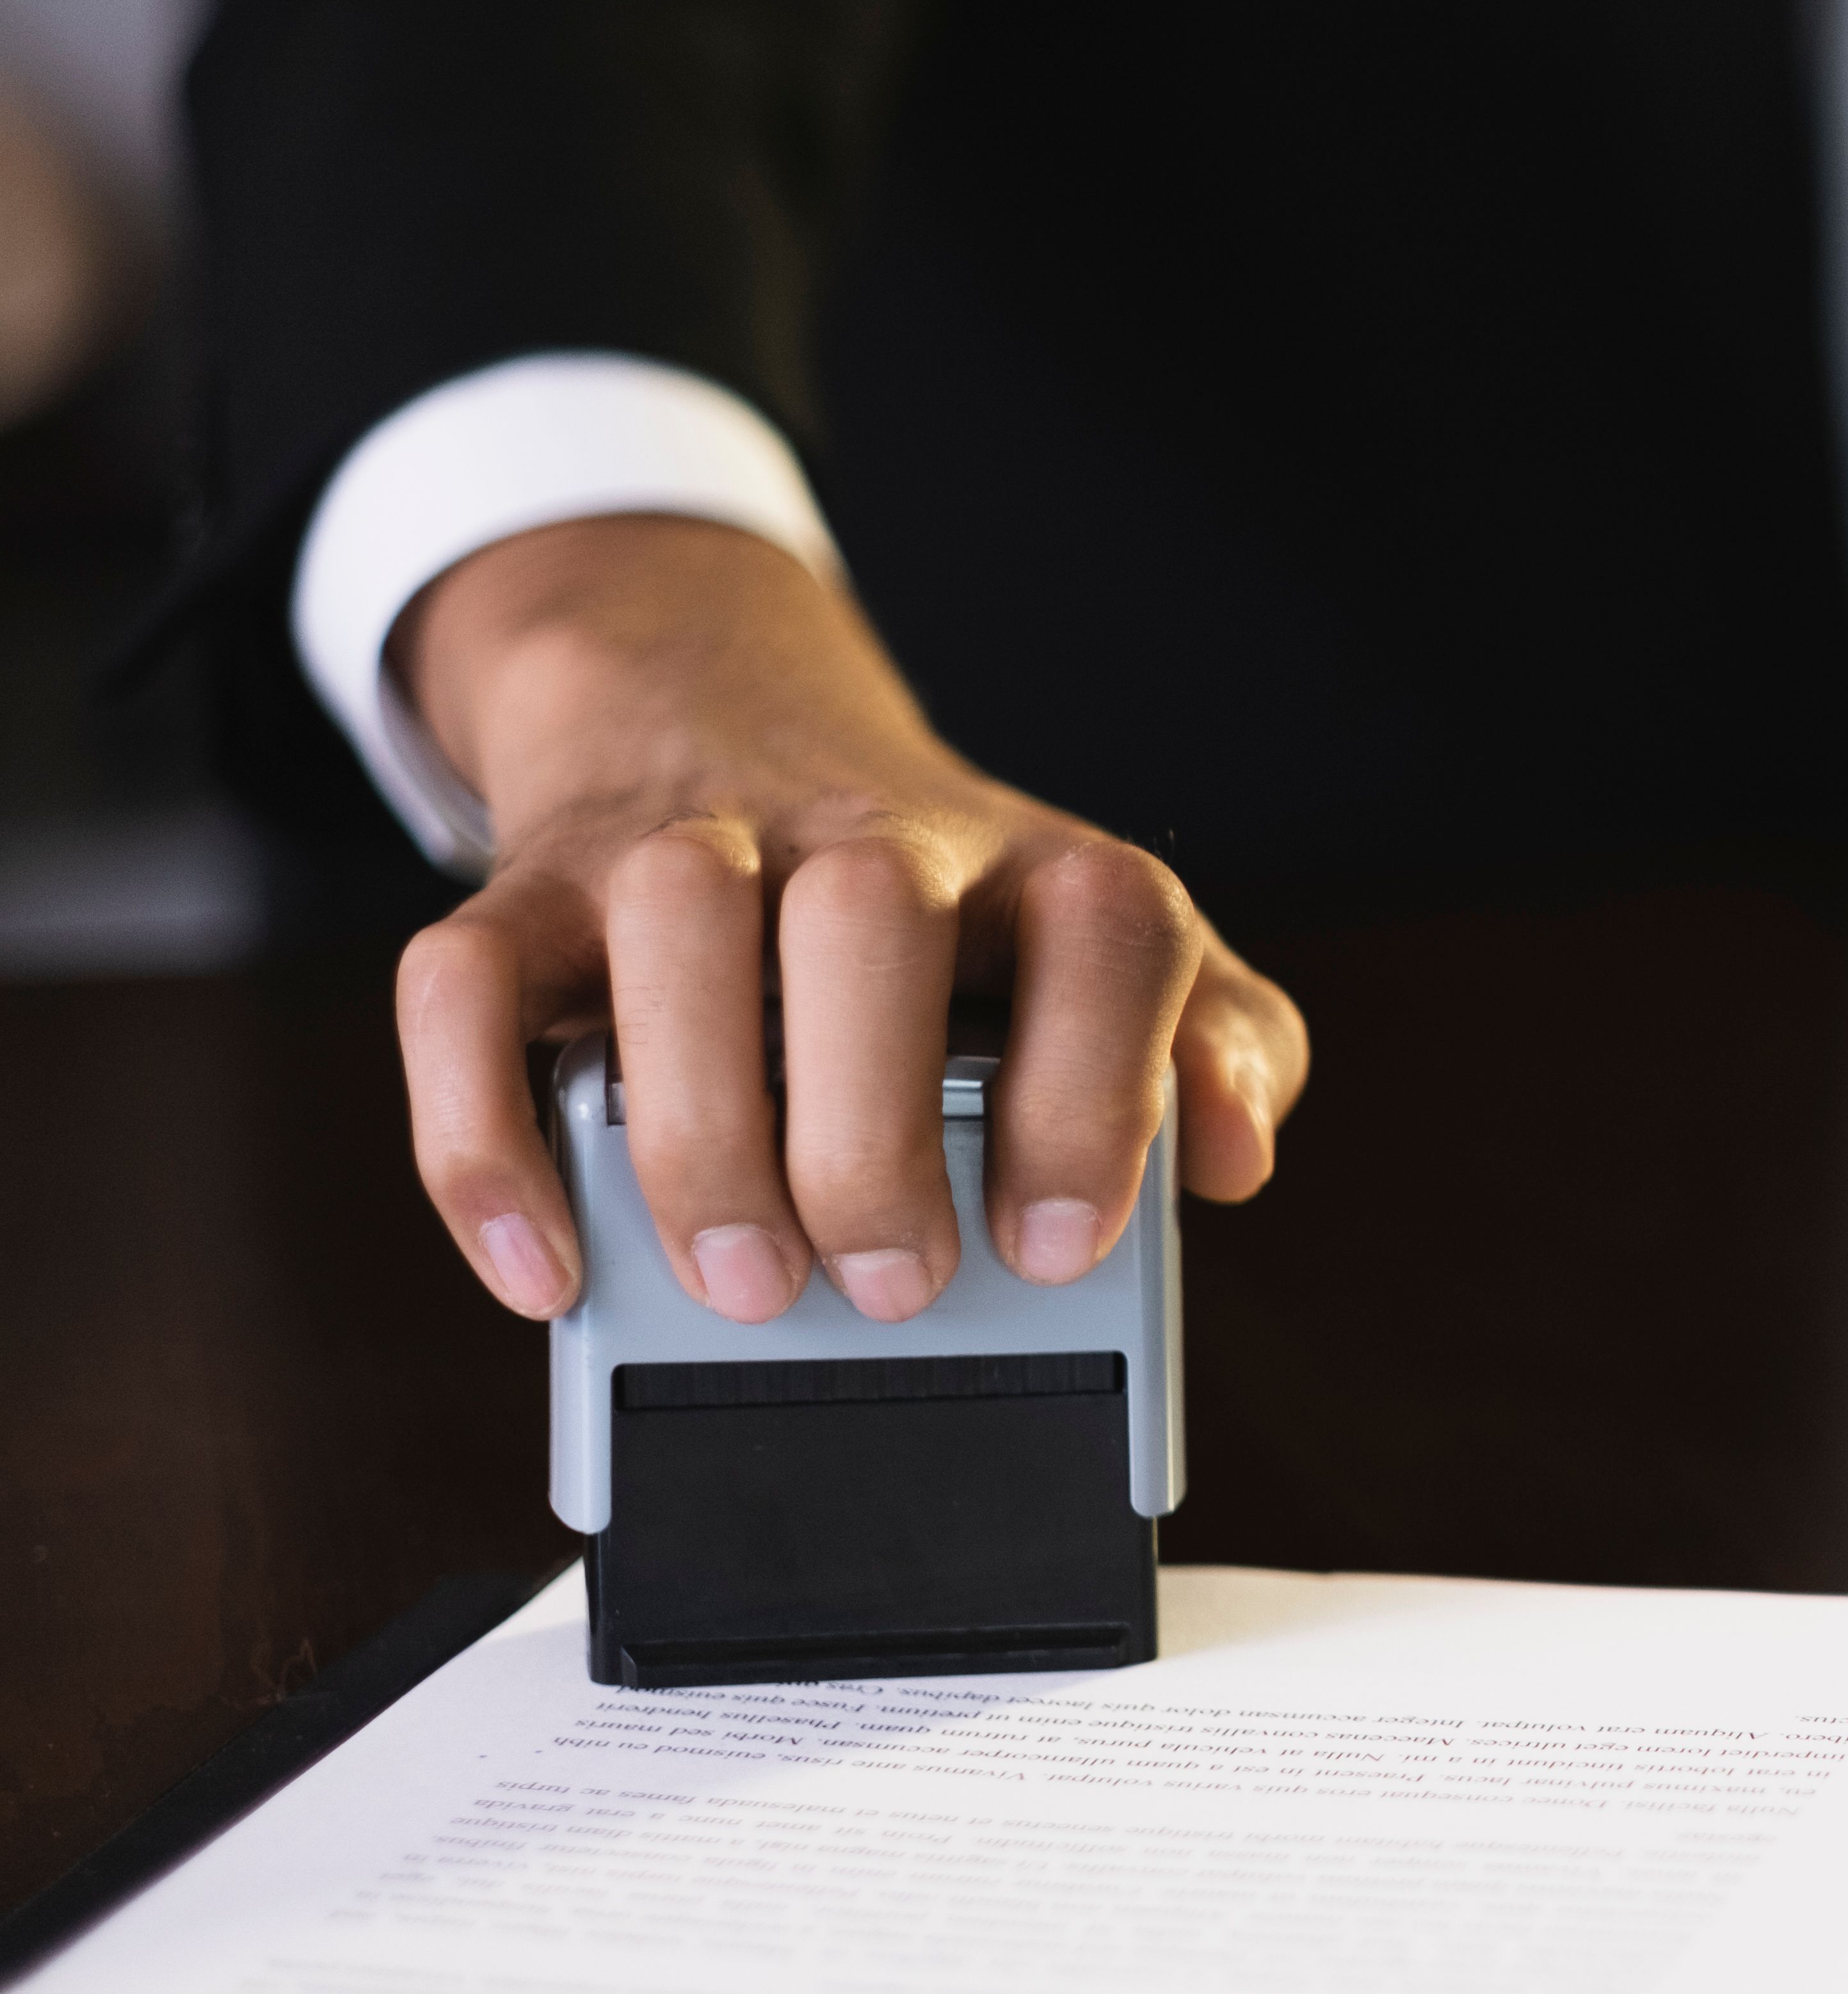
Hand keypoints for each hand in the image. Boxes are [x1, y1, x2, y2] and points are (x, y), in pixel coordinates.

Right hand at [392, 514, 1311, 1322]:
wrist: (729, 707)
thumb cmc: (948, 900)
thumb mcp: (1108, 957)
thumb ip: (1219, 1049)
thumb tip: (1238, 1155)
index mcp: (1031, 865)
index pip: (1107, 926)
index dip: (1093, 1088)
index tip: (1060, 1243)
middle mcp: (865, 835)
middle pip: (869, 920)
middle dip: (875, 1130)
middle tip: (892, 1286)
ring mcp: (686, 846)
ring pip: (673, 925)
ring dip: (703, 1127)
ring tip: (745, 1278)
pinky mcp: (537, 886)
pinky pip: (463, 983)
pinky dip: (482, 1138)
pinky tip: (545, 1266)